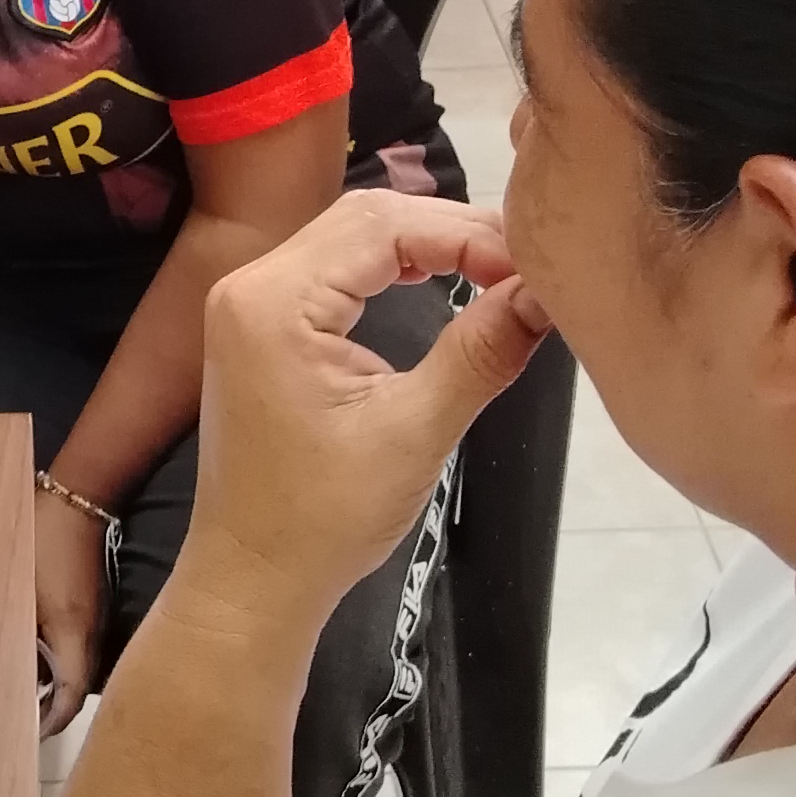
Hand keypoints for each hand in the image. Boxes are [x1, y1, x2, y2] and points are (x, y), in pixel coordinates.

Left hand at [35, 491, 107, 733]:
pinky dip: (57, 660)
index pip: (72, 694)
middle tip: (22, 721)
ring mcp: (95, 619)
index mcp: (75, 634)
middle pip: (78, 686)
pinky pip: (76, 646)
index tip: (32, 735)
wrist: (77, 500)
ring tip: (22, 695)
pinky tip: (31, 656)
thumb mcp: (20, 588)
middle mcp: (92, 634)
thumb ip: (13, 628)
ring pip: (78, 666)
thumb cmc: (44, 541)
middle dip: (52, 708)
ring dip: (53, 683)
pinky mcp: (90, 606)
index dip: (54, 720)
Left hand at [185, 193, 551, 636]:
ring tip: (497, 267)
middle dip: (451, 228)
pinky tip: (439, 276)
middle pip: (365, 217)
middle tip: (525, 261)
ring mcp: (249, 303)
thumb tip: (546, 292)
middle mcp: (250, 284)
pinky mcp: (260, 325)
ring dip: (425, 241)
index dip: (467, 233)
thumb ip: (480, 352)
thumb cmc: (325, 518)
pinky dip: (391, 264)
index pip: (383, 226)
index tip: (533, 265)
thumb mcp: (414, 433)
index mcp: (274, 302)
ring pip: (350, 236)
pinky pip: (332, 267)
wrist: (253, 578)